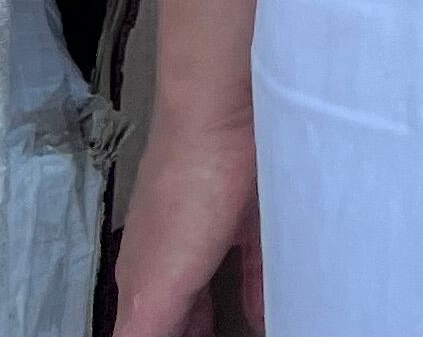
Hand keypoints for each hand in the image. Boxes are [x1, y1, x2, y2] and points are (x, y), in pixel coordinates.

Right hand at [109, 109, 263, 336]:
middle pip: (182, 317)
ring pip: (220, 290)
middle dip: (196, 333)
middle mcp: (177, 256)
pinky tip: (281, 310)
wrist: (226, 109)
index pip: (145, 333)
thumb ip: (142, 336)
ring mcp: (216, 229)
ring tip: (252, 331)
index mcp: (145, 279)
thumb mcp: (154, 290)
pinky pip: (261, 263)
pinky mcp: (256, 209)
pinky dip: (267, 292)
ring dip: (231, 318)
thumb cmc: (185, 196)